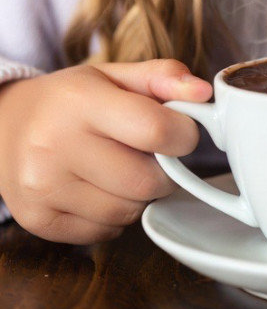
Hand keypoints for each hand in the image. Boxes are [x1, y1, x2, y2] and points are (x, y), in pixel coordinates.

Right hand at [0, 59, 211, 243]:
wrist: (3, 126)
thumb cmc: (68, 100)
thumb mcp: (113, 75)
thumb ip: (162, 78)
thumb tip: (204, 93)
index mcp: (80, 101)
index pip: (156, 130)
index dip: (183, 135)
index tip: (179, 131)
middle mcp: (54, 145)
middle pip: (147, 181)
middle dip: (163, 170)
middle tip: (149, 154)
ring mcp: (43, 187)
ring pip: (128, 212)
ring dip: (138, 195)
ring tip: (118, 169)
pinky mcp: (38, 220)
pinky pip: (104, 232)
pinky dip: (112, 216)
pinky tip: (97, 189)